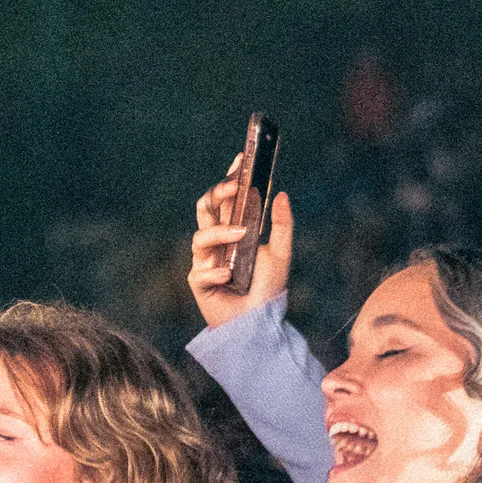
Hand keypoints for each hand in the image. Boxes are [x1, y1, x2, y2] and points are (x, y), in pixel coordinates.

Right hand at [188, 155, 292, 328]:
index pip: (226, 199)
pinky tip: (230, 275)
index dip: (229, 177)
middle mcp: (216, 243)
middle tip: (234, 186)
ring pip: (200, 237)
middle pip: (205, 209)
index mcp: (231, 231)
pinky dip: (216, 272)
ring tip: (241, 234)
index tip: (240, 158)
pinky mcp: (199, 284)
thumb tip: (282, 193)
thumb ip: (282, 225)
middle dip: (217, 194)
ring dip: (221, 234)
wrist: (260, 324)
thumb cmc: (267, 289)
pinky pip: (200, 272)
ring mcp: (205, 262)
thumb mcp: (281, 254)